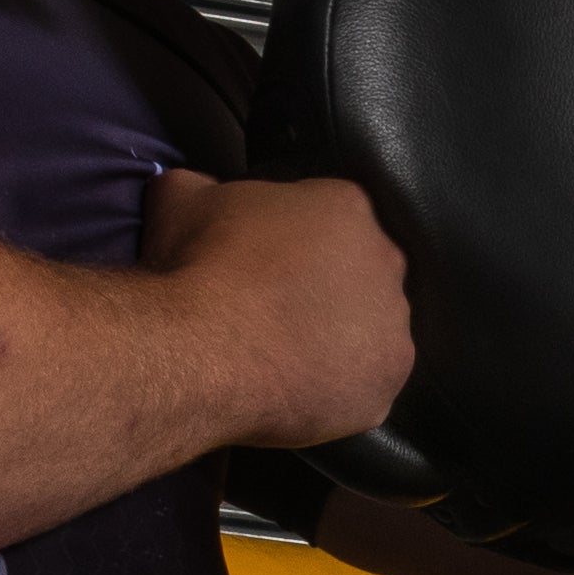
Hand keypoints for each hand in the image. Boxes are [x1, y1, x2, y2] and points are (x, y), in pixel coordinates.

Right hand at [143, 168, 413, 449]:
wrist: (204, 350)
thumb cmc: (198, 267)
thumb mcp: (180, 199)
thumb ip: (202, 184)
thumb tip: (198, 188)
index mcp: (346, 205)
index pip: (329, 215)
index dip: (292, 241)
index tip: (262, 262)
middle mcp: (386, 259)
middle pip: (359, 272)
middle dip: (324, 288)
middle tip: (275, 311)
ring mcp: (393, 325)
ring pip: (369, 330)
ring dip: (337, 339)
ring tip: (283, 356)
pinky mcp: (386, 381)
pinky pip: (365, 383)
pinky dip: (337, 388)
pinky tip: (298, 390)